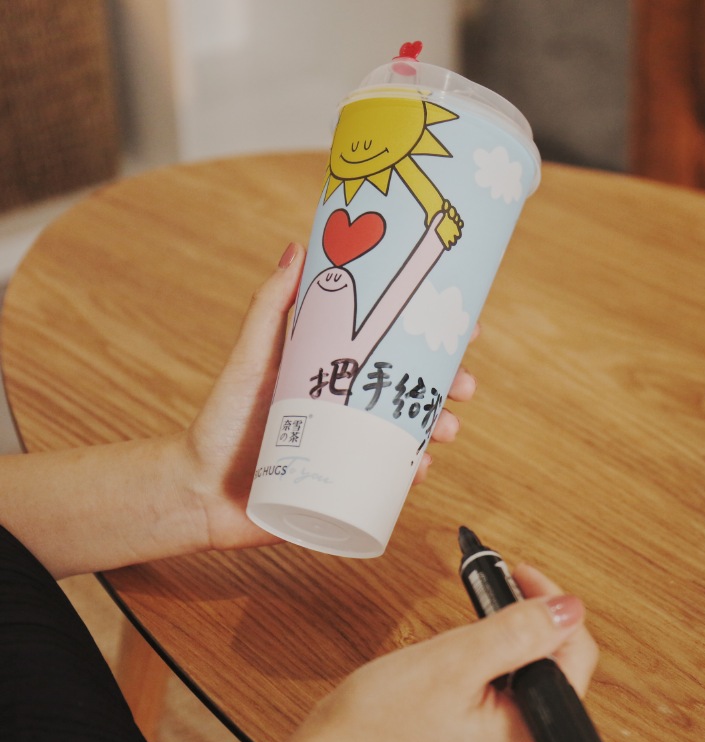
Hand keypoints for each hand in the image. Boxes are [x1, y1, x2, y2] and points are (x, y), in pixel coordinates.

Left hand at [183, 243, 477, 550]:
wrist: (198, 491)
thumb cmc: (222, 420)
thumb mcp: (252, 357)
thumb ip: (272, 306)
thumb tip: (298, 248)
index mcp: (336, 373)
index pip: (395, 350)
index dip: (434, 341)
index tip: (467, 330)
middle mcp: (350, 409)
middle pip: (414, 391)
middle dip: (449, 387)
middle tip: (465, 387)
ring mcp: (352, 449)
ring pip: (410, 434)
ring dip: (439, 429)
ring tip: (445, 431)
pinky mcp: (347, 487)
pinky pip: (390, 479)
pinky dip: (411, 473)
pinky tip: (418, 469)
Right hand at [265, 563, 599, 741]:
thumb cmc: (376, 727)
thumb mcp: (452, 663)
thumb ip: (517, 633)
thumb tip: (568, 608)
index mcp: (532, 739)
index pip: (575, 654)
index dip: (551, 604)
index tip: (522, 574)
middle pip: (557, 663)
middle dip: (532, 618)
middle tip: (503, 586)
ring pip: (532, 672)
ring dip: (513, 635)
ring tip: (484, 614)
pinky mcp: (488, 741)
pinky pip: (509, 689)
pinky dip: (495, 659)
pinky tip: (471, 651)